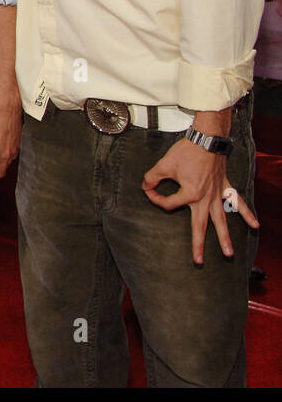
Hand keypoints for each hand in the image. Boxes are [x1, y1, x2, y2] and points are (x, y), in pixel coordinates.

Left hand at [142, 139, 259, 263]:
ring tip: (229, 254)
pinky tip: (255, 226)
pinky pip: (238, 203)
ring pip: (222, 220)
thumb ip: (152, 178)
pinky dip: (247, 214)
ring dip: (225, 237)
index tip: (150, 190)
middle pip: (201, 226)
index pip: (169, 204)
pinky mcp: (226, 188)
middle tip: (198, 261)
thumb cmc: (186, 152)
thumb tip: (146, 186)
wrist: (206, 140)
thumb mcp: (163, 165)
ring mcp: (217, 195)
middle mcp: (205, 198)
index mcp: (190, 194)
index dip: (155, 198)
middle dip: (198, 245)